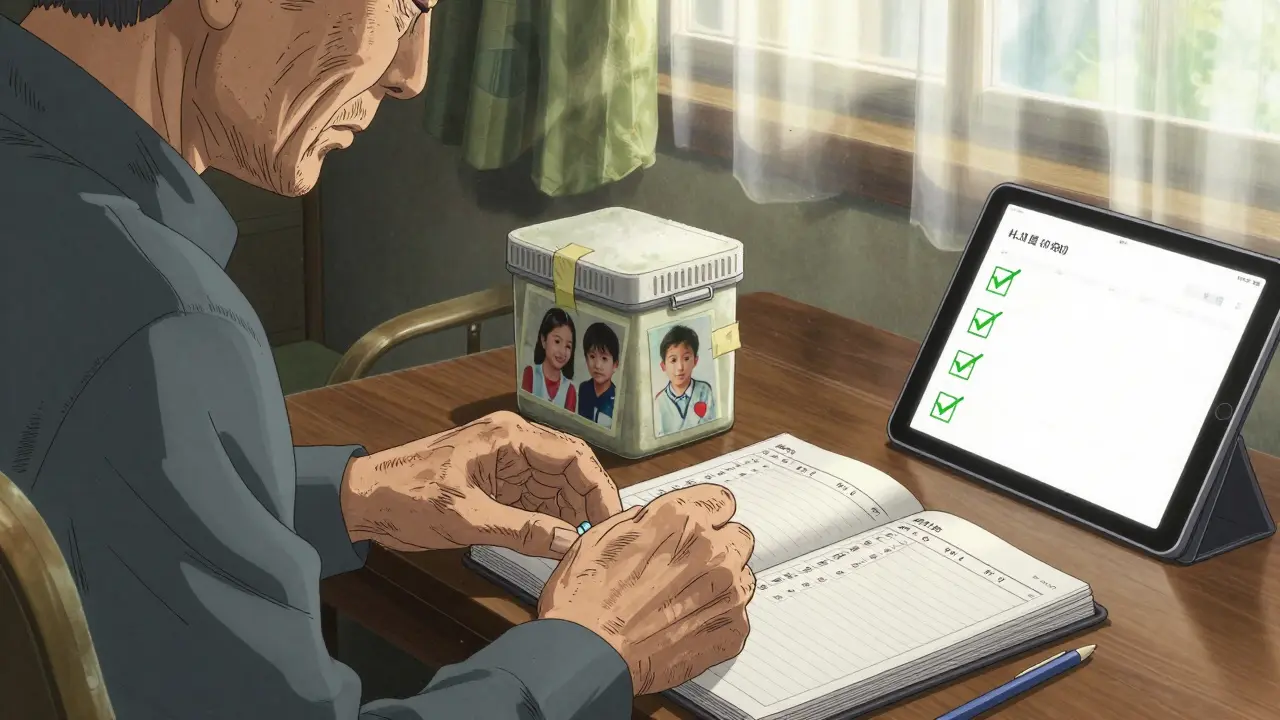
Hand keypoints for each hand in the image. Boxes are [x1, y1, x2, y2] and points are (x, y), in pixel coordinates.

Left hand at [340, 411, 622, 558]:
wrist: (359, 501)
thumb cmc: (403, 496)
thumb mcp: (464, 518)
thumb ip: (521, 531)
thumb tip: (569, 543)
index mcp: (507, 437)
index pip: (572, 455)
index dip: (598, 487)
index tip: (610, 520)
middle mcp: (512, 444)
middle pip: (569, 471)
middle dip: (587, 505)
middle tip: (600, 541)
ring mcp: (505, 466)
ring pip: (556, 489)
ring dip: (570, 517)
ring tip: (582, 548)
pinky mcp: (496, 487)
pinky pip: (535, 503)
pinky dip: (549, 523)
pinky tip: (558, 545)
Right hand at [538, 484, 755, 694]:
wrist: (587, 655)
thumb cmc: (586, 597)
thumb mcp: (604, 536)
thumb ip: (645, 521)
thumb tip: (659, 520)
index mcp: (681, 519)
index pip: (722, 501)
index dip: (707, 514)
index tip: (700, 526)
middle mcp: (712, 551)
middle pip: (738, 537)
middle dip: (718, 547)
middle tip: (689, 567)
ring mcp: (727, 593)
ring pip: (742, 576)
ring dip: (720, 584)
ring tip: (684, 602)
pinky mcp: (731, 631)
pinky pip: (738, 616)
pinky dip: (717, 620)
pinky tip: (686, 627)